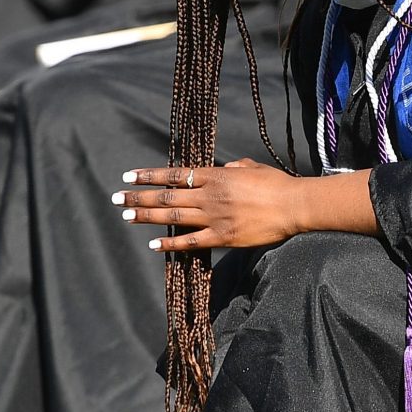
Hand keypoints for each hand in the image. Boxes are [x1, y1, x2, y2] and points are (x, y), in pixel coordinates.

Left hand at [115, 160, 373, 251]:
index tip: (129, 175)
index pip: (173, 174)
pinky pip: (190, 242)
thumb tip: (224, 168)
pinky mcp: (222, 238)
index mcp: (215, 175)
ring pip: (173, 216)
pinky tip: (153, 245)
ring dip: (147, 216)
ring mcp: (214, 217)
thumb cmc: (277, 183)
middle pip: (166, 195)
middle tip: (116, 197)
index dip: (149, 175)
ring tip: (126, 215)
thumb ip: (233, 167)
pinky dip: (170, 244)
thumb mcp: (252, 167)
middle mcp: (209, 195)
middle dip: (139, 195)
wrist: (294, 205)